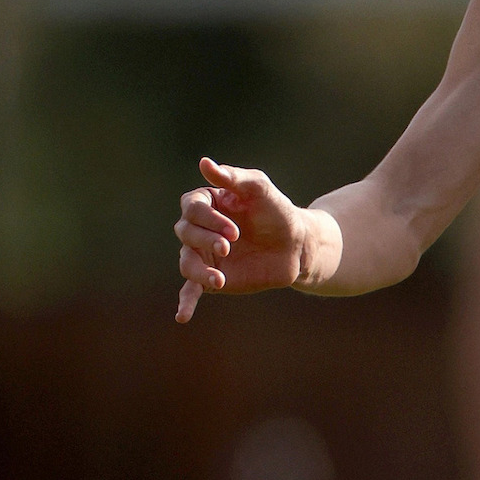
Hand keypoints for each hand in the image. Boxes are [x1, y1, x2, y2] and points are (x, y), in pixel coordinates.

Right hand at [174, 157, 309, 323]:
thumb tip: (204, 163)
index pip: (191, 207)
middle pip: (185, 232)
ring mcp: (204, 254)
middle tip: (232, 244)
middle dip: (206, 238)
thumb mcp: (259, 188)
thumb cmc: (277, 211)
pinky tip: (182, 316)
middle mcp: (200, 229)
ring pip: (186, 262)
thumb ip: (233, 177)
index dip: (208, 218)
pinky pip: (193, 290)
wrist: (297, 245)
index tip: (234, 229)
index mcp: (207, 204)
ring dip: (199, 270)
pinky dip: (186, 302)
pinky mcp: (214, 277)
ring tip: (219, 278)